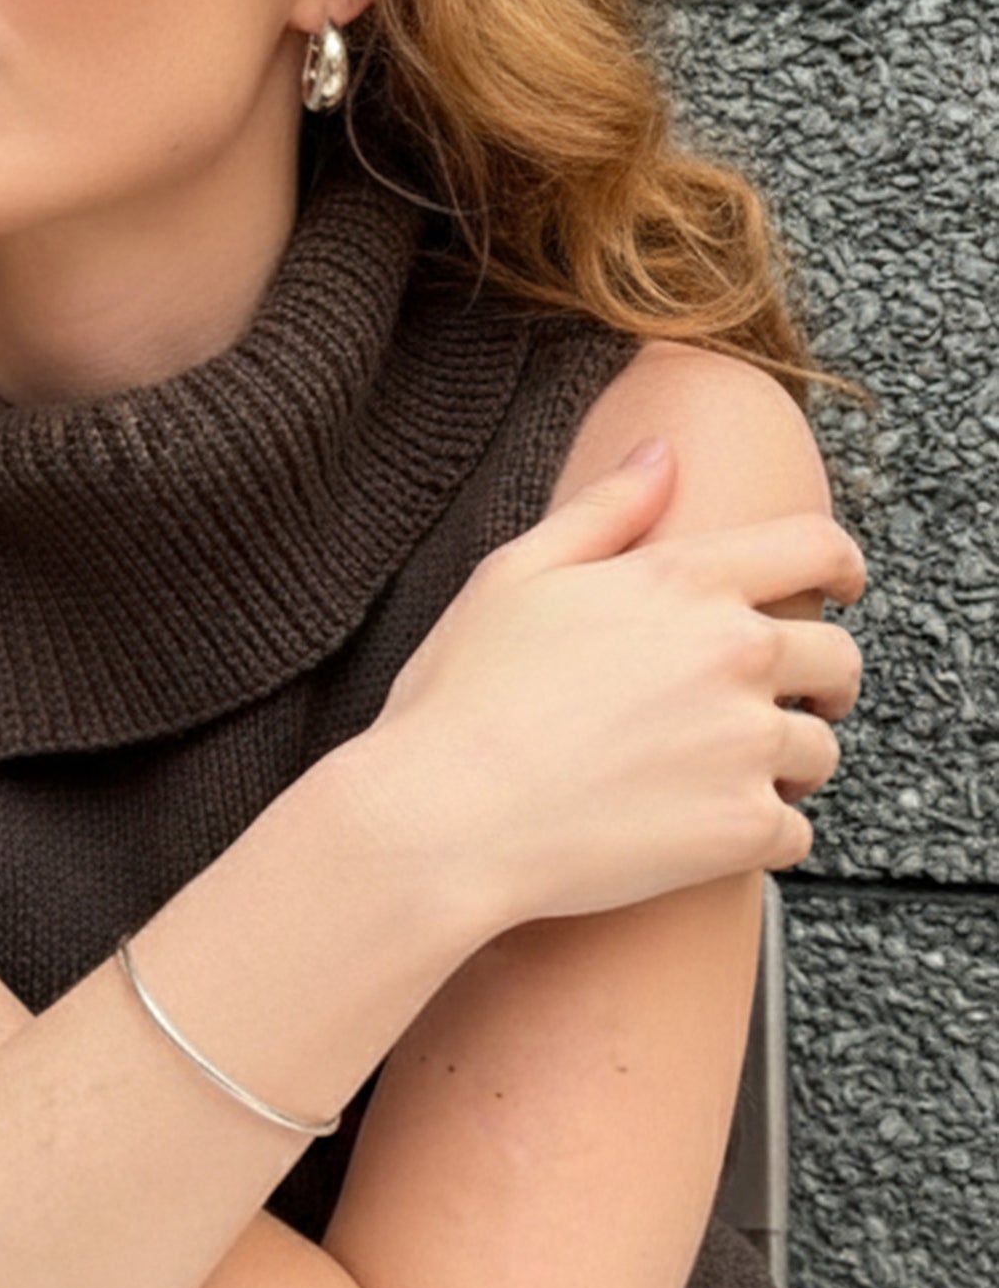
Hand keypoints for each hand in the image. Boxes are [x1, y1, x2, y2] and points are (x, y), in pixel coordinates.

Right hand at [353, 439, 866, 931]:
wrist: (445, 818)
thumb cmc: (463, 696)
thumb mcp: (516, 574)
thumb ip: (604, 511)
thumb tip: (661, 454)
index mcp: (682, 581)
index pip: (815, 546)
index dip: (843, 563)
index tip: (842, 586)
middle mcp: (732, 654)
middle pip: (838, 657)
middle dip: (821, 678)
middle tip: (783, 700)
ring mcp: (745, 744)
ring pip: (819, 749)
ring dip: (786, 761)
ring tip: (723, 772)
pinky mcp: (742, 828)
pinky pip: (796, 832)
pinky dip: (761, 833)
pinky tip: (704, 830)